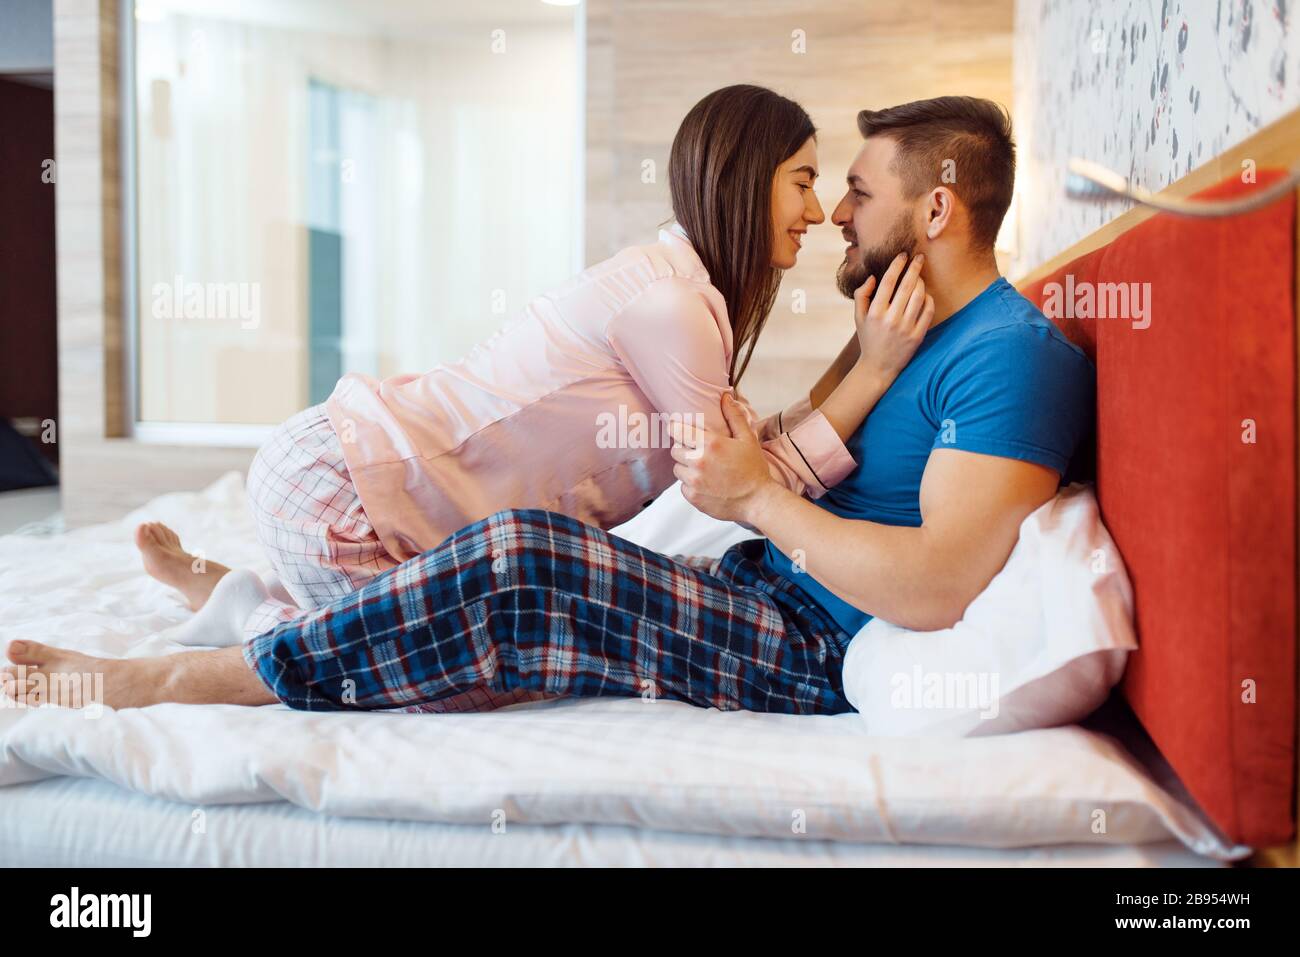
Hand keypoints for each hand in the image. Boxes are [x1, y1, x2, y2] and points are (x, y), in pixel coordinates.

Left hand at [668, 392, 774, 523]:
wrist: (757, 501)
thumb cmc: (753, 468)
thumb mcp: (747, 439)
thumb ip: (734, 416)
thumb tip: (725, 397)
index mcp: (710, 444)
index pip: (677, 431)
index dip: (676, 429)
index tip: (678, 429)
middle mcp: (698, 462)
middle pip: (675, 450)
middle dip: (684, 449)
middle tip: (699, 453)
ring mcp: (694, 481)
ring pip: (677, 469)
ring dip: (686, 468)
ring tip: (704, 469)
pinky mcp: (693, 497)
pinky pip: (682, 487)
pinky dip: (690, 485)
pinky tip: (706, 484)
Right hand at [853, 252, 933, 384]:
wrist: (878, 367)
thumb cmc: (868, 338)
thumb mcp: (858, 317)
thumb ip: (861, 294)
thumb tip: (873, 277)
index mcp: (875, 312)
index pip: (888, 281)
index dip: (897, 265)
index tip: (903, 255)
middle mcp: (890, 319)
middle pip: (906, 286)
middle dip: (914, 268)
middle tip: (919, 257)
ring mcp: (905, 328)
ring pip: (919, 296)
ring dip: (921, 282)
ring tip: (920, 276)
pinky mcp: (917, 336)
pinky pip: (928, 311)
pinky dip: (929, 299)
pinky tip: (925, 295)